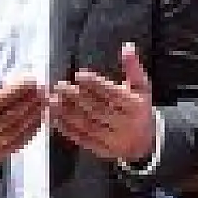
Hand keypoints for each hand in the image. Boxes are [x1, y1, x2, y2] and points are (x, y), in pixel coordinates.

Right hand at [0, 59, 47, 167]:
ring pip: (13, 133)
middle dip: (27, 102)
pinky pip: (15, 145)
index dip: (12, 92)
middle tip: (43, 88)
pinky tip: (40, 118)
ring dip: (32, 116)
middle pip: (6, 119)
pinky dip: (30, 132)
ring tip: (45, 100)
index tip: (29, 79)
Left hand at [49, 43, 155, 162]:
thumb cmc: (139, 109)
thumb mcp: (142, 88)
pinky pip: (82, 139)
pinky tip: (55, 119)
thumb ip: (133, 68)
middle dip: (76, 97)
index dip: (95, 83)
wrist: (146, 143)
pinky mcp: (102, 150)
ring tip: (52, 101)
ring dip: (67, 113)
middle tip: (58, 86)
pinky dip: (67, 130)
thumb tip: (127, 46)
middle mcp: (125, 123)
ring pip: (87, 124)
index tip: (78, 75)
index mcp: (135, 106)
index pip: (112, 93)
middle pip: (97, 109)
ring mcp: (113, 139)